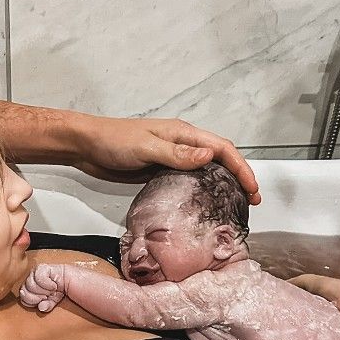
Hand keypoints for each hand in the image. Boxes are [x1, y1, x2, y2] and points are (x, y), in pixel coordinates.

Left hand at [20, 264, 66, 312]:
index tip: (44, 301)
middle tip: (48, 296)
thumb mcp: (53, 302)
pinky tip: (54, 284)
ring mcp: (36, 271)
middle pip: (23, 291)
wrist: (76, 281)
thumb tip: (41, 307)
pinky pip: (38, 277)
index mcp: (30, 288)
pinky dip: (48, 284)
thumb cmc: (64, 290)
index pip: (22, 297)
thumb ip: (45, 306)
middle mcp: (31, 279)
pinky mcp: (42, 267)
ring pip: (30, 284)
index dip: (32, 302)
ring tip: (52, 290)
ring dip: (44, 290)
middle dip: (37, 297)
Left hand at [72, 116, 259, 203]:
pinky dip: (201, 191)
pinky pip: (188, 181)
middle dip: (238, 177)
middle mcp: (181, 144)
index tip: (252, 188)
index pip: (221, 149)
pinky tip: (204, 206)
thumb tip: (208, 157)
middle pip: (219, 160)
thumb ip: (176, 154)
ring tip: (234, 206)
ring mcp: (171, 158)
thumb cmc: (113, 142)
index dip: (241, 168)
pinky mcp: (160, 171)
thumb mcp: (146, 147)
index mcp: (183, 134)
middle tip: (251, 202)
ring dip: (222, 186)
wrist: (86, 146)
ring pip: (205, 171)